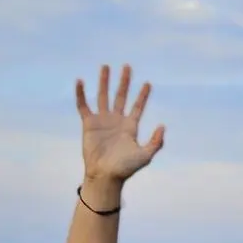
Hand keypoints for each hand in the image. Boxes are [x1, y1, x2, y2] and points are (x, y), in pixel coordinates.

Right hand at [76, 63, 164, 187]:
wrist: (105, 175)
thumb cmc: (125, 168)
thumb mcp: (145, 155)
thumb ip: (156, 142)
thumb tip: (162, 125)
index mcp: (130, 127)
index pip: (138, 107)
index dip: (143, 95)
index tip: (148, 83)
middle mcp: (116, 121)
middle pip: (121, 96)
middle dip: (124, 82)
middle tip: (127, 66)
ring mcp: (102, 121)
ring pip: (103, 96)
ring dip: (104, 81)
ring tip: (105, 67)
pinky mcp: (88, 124)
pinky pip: (83, 106)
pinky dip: (81, 94)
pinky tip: (80, 81)